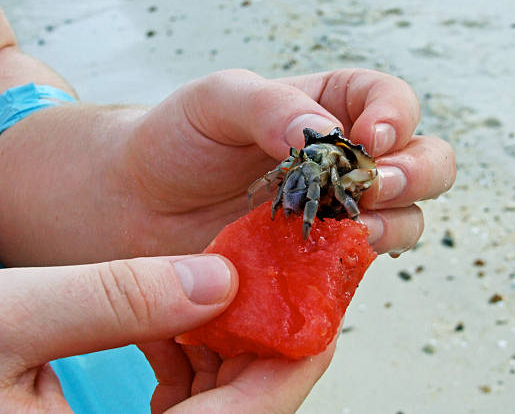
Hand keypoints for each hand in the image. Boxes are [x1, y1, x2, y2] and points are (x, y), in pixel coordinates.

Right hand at [0, 254, 333, 412]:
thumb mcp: (6, 317)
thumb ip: (112, 298)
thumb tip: (214, 278)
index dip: (291, 363)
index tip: (318, 310)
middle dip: (269, 352)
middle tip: (284, 288)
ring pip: (217, 413)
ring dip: (236, 356)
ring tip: (242, 296)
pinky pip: (185, 413)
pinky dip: (201, 369)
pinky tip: (192, 325)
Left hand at [117, 69, 455, 258]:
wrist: (138, 203)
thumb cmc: (177, 140)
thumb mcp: (216, 100)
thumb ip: (270, 104)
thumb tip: (324, 132)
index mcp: (329, 108)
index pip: (390, 102)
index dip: (397, 117)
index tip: (370, 139)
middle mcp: (344, 161)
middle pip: (423, 161)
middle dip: (415, 173)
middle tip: (375, 185)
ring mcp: (336, 211)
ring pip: (406, 216)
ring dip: (395, 222)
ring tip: (353, 228)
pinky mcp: (319, 258)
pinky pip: (362, 262)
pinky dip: (360, 262)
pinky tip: (331, 260)